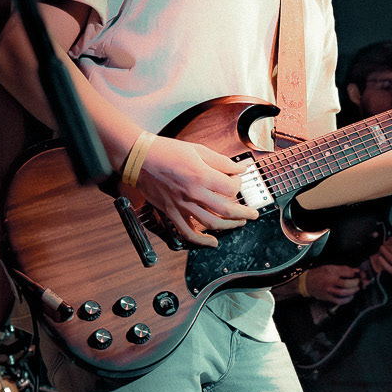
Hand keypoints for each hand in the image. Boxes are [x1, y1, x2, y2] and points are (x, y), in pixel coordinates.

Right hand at [135, 136, 257, 248]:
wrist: (139, 157)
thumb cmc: (166, 150)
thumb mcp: (197, 150)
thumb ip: (221, 161)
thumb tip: (240, 168)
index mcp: (201, 175)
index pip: (230, 188)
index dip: (239, 185)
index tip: (237, 181)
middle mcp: (193, 193)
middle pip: (226, 210)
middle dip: (244, 213)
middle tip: (252, 214)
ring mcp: (181, 205)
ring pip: (211, 223)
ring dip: (229, 226)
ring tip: (238, 223)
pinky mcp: (171, 212)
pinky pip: (187, 232)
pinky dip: (201, 241)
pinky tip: (212, 242)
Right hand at [302, 262, 362, 304]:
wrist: (307, 282)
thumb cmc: (319, 273)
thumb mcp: (330, 267)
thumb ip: (344, 269)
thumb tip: (356, 270)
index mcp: (331, 272)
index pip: (346, 272)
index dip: (354, 273)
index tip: (357, 273)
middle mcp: (330, 281)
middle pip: (346, 283)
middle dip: (355, 283)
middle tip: (358, 282)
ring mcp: (328, 290)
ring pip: (343, 292)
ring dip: (352, 291)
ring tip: (356, 289)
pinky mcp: (327, 297)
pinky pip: (339, 301)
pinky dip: (347, 300)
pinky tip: (350, 297)